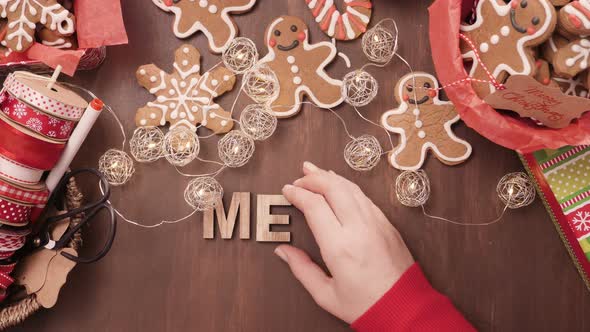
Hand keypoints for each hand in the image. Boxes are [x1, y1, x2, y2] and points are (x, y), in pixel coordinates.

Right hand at [275, 162, 414, 323]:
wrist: (405, 308)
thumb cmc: (367, 305)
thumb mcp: (326, 294)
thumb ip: (301, 269)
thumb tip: (283, 251)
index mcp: (340, 247)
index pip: (314, 206)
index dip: (297, 193)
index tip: (287, 190)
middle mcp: (359, 229)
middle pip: (333, 188)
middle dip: (313, 178)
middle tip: (299, 178)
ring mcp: (376, 223)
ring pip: (350, 188)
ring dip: (330, 177)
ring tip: (315, 171)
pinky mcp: (387, 224)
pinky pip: (364, 197)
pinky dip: (348, 186)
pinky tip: (339, 184)